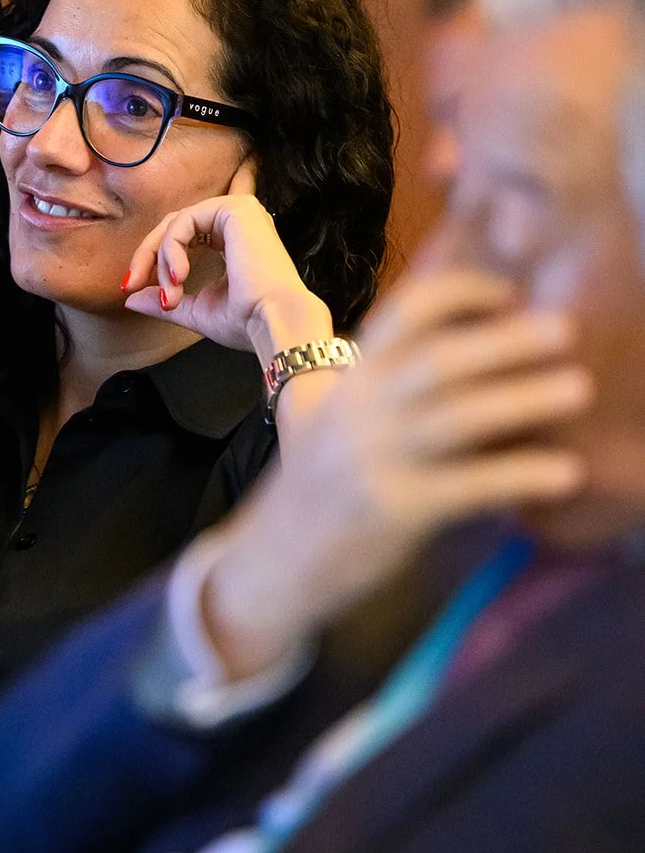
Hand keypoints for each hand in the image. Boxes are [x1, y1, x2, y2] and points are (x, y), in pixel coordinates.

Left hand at [121, 162, 332, 360]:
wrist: (274, 324)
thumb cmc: (247, 322)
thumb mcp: (196, 310)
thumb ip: (165, 299)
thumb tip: (132, 299)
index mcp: (232, 240)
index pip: (182, 237)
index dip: (153, 260)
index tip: (130, 289)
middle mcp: (236, 222)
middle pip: (174, 226)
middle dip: (147, 256)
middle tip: (130, 285)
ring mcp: (238, 211)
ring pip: (176, 223)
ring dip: (160, 259)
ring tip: (169, 293)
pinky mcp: (235, 210)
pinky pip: (184, 222)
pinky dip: (171, 249)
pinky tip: (177, 277)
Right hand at [198, 268, 591, 680]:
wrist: (274, 560)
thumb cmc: (315, 485)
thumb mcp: (326, 414)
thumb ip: (376, 381)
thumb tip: (461, 355)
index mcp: (353, 379)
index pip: (406, 312)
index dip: (461, 293)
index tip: (510, 293)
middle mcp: (361, 411)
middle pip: (440, 361)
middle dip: (506, 341)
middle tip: (566, 329)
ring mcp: (377, 461)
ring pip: (458, 419)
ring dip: (524, 400)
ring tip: (579, 388)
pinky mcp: (396, 512)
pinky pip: (469, 487)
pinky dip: (520, 476)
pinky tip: (565, 473)